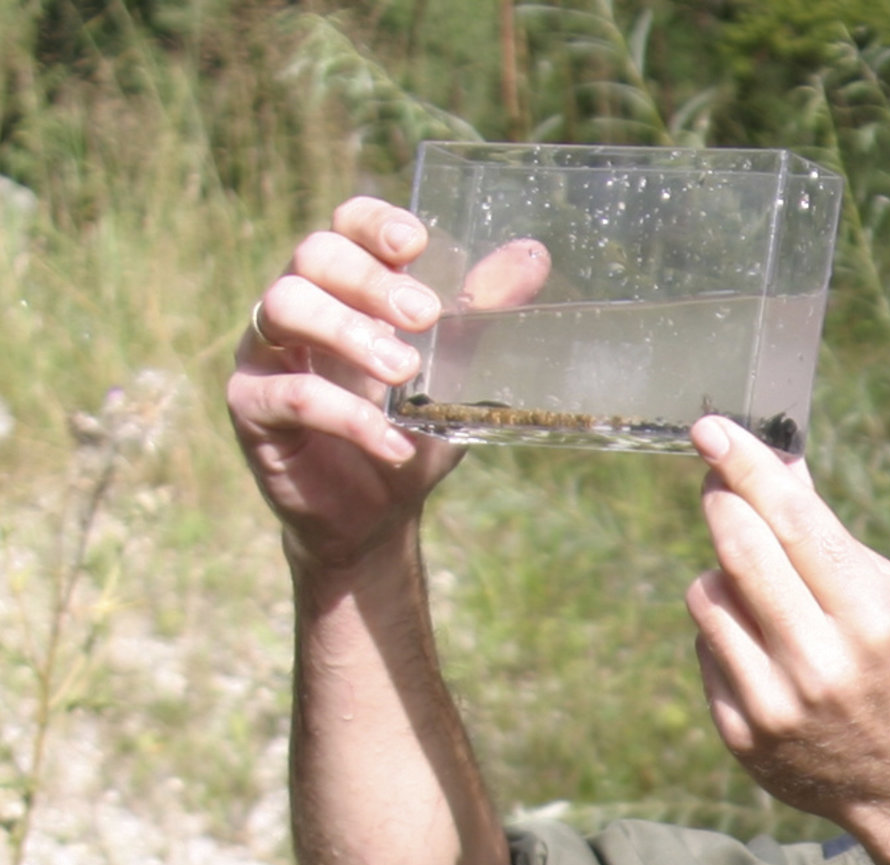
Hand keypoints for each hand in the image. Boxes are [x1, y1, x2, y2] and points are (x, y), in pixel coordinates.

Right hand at [224, 200, 550, 573]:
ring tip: (405, 373)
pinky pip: (288, 395)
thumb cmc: (413, 423)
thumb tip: (531, 254)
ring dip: (349, 333)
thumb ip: (484, 311)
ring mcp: (266, 353)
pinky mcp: (251, 407)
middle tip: (424, 316)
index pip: (344, 225)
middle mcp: (298, 307)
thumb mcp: (459, 367)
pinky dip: (348, 417)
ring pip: (284, 307)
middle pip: (312, 256)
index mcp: (346, 286)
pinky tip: (395, 443)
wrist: (380, 510)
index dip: (372, 223)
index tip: (414, 244)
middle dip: (370, 279)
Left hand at [683, 417, 889, 848]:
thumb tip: (777, 468)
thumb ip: (827, 538)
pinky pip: (705, 649)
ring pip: (707, 597)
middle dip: (722, 500)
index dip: (748, 467)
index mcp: (870, 619)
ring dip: (723, 572)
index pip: (792, 521)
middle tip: (719, 481)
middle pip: (739, 550)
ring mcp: (773, 704)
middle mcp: (818, 663)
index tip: (713, 430)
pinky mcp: (741, 734)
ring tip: (761, 585)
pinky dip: (725, 630)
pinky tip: (763, 644)